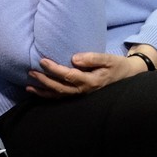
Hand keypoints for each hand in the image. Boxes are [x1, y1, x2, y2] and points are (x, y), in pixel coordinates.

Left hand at [26, 50, 144, 97]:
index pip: (69, 75)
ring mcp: (81, 95)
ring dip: (43, 91)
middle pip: (60, 88)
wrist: (127, 76)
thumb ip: (92, 58)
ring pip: (59, 95)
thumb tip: (74, 58)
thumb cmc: (117, 66)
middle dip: (44, 80)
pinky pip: (62, 97)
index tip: (43, 60)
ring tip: (29, 85)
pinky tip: (38, 92)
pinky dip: (49, 96)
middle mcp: (84, 91)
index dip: (54, 69)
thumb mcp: (108, 58)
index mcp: (91, 81)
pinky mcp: (79, 95)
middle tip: (31, 71)